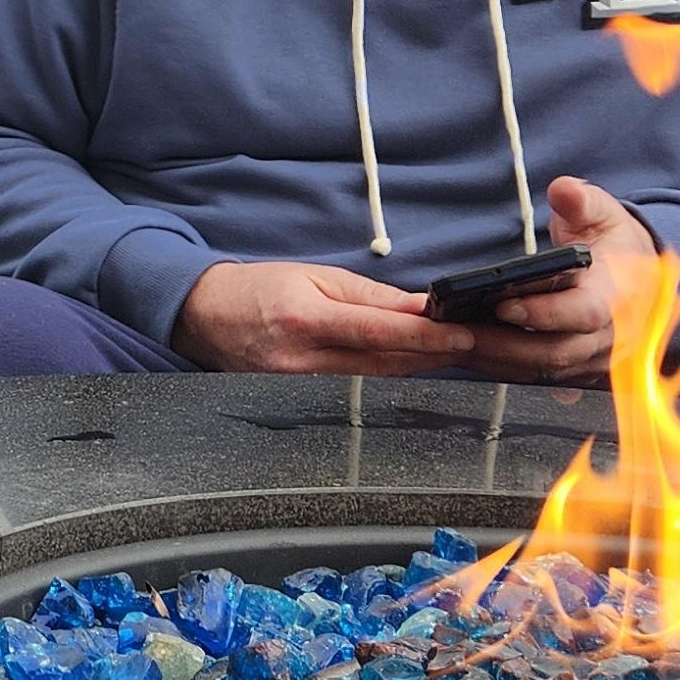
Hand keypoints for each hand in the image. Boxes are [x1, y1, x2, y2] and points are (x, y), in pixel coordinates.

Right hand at [174, 259, 478, 374]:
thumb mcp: (313, 275)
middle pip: (385, 364)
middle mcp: (302, 360)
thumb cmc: (259, 289)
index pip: (378, 332)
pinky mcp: (299, 404)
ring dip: (419, 369)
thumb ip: (369, 296)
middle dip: (435, 355)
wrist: (204, 316)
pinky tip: (413, 369)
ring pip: (377, 383)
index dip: (425, 337)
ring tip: (454, 356)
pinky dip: (389, 380)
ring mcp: (299, 388)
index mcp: (305, 318)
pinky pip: (357, 392)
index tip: (463, 336)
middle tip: (476, 346)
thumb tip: (421, 306)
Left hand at [460, 176, 659, 384]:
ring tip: (452, 343)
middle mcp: (612, 336)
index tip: (502, 305)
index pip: (585, 313)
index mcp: (620, 295)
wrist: (639, 276)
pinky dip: (503, 368)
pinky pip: (539, 377)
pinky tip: (470, 354)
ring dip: (495, 360)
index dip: (544, 313)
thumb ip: (582, 201)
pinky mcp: (578, 370)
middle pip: (555, 352)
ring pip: (543, 370)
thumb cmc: (616, 243)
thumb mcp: (603, 212)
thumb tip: (564, 190)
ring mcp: (595, 358)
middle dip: (502, 345)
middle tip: (456, 331)